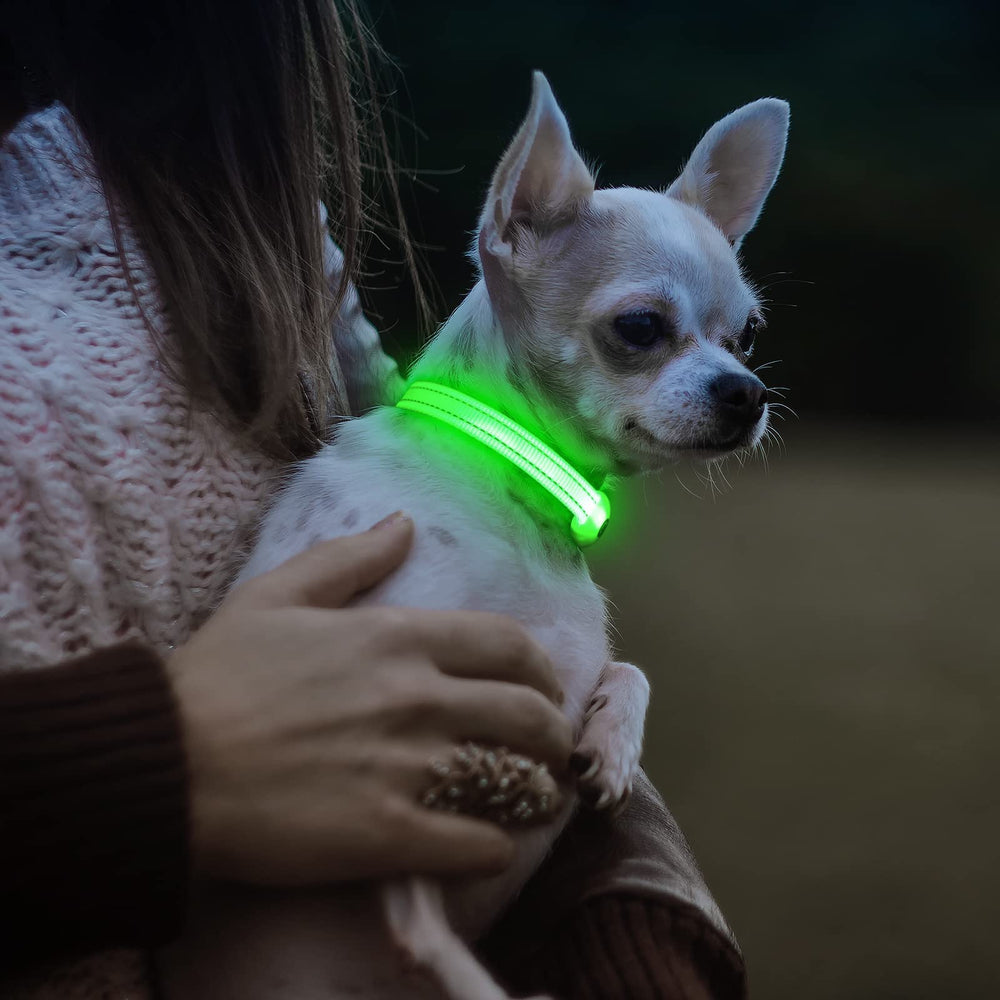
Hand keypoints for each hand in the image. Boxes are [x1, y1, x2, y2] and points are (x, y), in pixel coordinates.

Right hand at [166, 512, 571, 886]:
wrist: (162, 762)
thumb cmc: (217, 676)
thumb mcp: (277, 595)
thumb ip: (350, 558)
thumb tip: (404, 523)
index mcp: (399, 638)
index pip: (510, 645)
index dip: (543, 670)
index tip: (542, 689)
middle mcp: (419, 697)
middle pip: (531, 715)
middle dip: (555, 735)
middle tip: (548, 751)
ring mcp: (409, 767)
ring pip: (519, 780)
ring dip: (538, 793)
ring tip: (532, 800)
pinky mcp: (388, 834)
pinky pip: (478, 845)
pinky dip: (496, 848)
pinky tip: (488, 845)